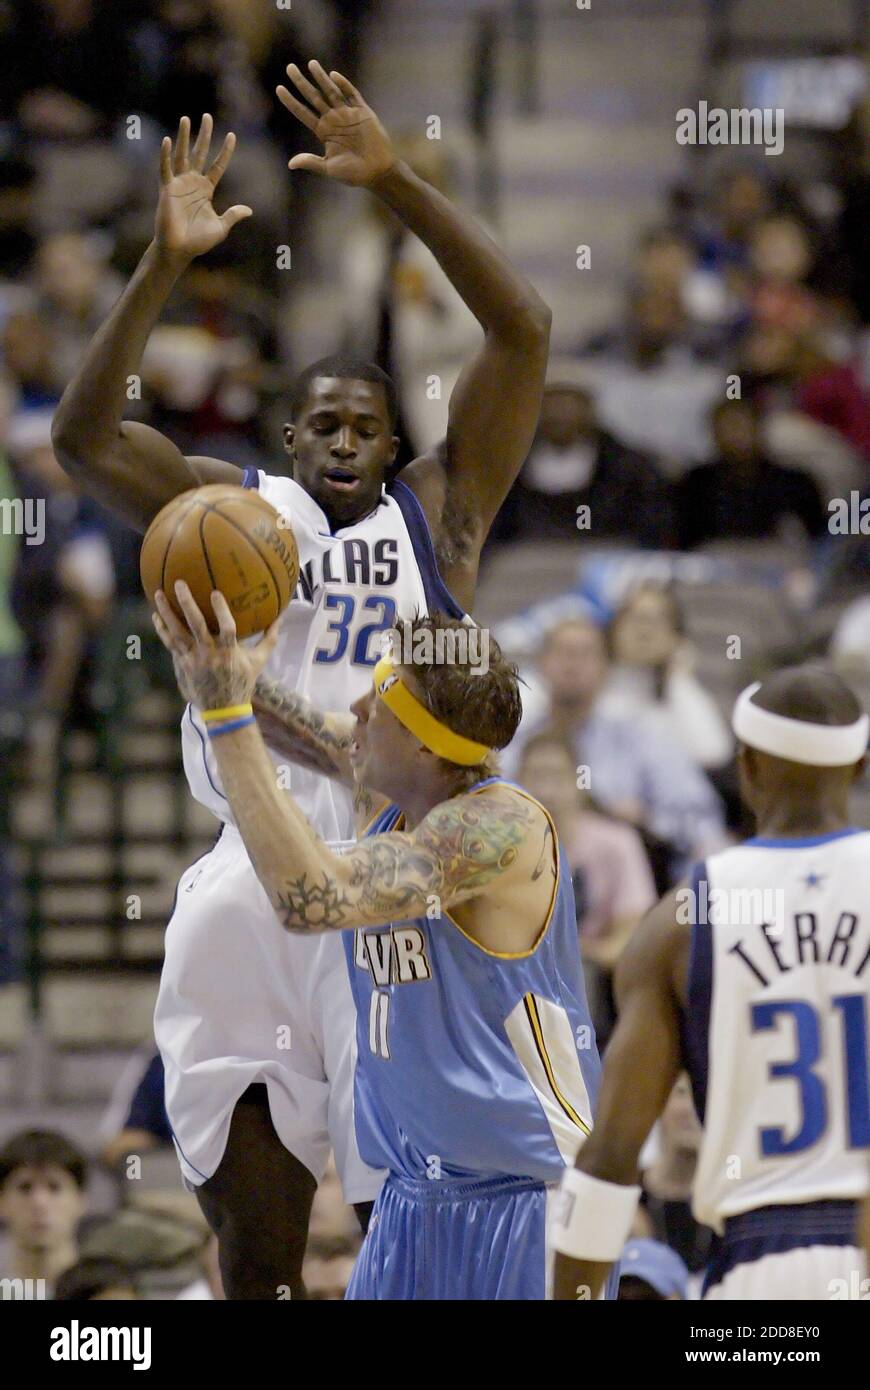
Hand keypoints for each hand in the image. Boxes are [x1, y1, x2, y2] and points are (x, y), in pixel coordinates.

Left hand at [152, 582, 278, 710]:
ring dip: (167, 613)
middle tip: (179, 584)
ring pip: (177, 633)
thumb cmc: (242, 682)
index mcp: (229, 653)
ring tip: (158, 594)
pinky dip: (162, 629)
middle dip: (187, 603)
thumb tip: (281, 617)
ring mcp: (193, 659)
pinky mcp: (182, 664)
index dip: (221, 611)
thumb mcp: (259, 661)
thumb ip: (269, 638)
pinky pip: (170, 643)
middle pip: (196, 625)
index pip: (227, 629)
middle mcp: (209, 654)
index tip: (215, 592)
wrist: (223, 709)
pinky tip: (156, 615)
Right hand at [155, 114, 251, 263]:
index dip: (225, 151)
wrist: (179, 250)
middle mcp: (192, 182)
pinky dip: (165, 155)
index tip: (232, 135)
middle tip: (207, 116)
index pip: (218, 165)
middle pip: (200, 153)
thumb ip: (233, 215)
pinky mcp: (167, 189)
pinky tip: (167, 140)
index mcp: (206, 190)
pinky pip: (165, 169)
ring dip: (184, 137)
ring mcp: (179, 184)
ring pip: (182, 155)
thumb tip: (249, 210)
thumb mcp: (221, 227)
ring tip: (186, 119)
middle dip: (204, 135)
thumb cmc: (198, 241)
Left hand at [277, 60, 395, 186]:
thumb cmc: (353, 173)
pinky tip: (333, 76)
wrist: (377, 172)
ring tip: (310, 63)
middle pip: (314, 97)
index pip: (303, 112)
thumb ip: (311, 161)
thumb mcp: (329, 168)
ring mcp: (348, 114)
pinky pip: (352, 94)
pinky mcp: (363, 112)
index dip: (291, 101)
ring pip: (331, 91)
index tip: (279, 88)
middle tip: (289, 68)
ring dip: (321, 77)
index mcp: (324, 131)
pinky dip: (343, 84)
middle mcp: (333, 120)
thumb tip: (290, 163)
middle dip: (301, 83)